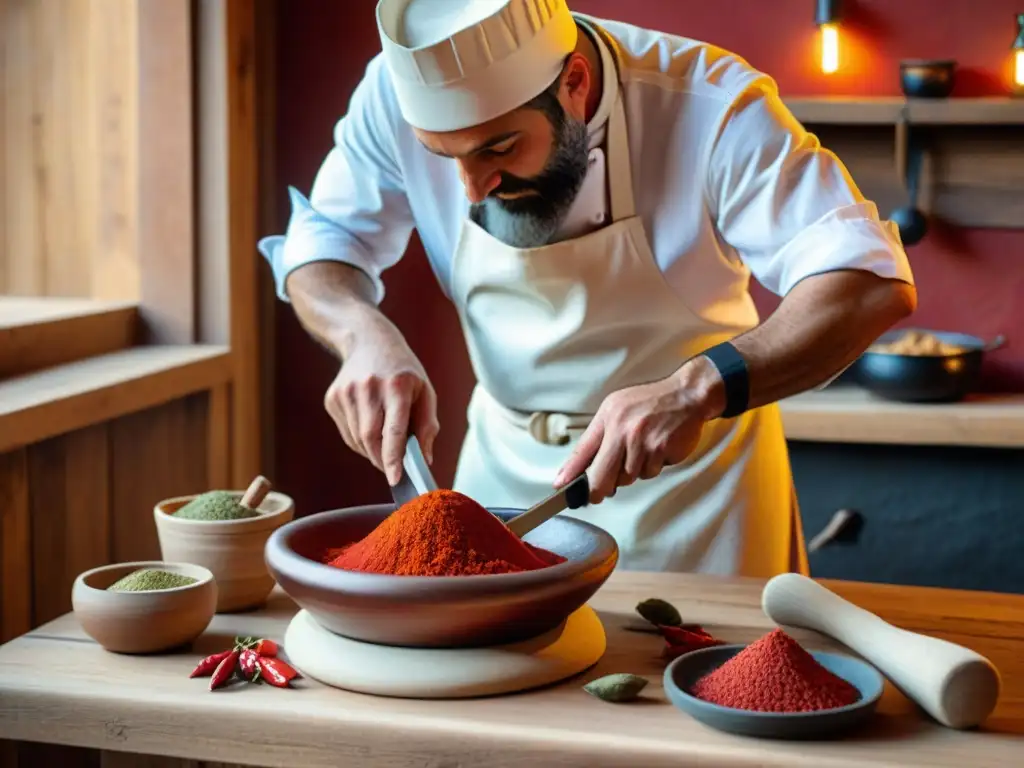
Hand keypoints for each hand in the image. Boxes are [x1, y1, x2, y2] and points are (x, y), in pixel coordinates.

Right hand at [324, 319, 438, 485]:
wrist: (369, 341)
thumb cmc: (403, 371)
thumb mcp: (425, 391)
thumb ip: (428, 426)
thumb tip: (424, 459)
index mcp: (397, 385)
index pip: (394, 429)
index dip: (393, 458)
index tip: (395, 478)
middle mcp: (369, 387)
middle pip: (371, 438)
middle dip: (382, 460)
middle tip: (393, 469)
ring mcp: (346, 392)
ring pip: (357, 439)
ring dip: (372, 450)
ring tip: (384, 439)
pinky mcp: (333, 398)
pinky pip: (346, 433)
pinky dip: (360, 440)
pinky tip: (370, 426)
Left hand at [553, 359, 723, 502]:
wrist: (687, 395)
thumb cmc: (651, 403)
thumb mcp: (617, 408)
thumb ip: (602, 434)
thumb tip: (586, 465)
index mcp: (608, 417)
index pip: (583, 450)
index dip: (570, 472)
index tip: (560, 486)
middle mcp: (622, 429)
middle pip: (601, 475)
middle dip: (598, 490)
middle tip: (599, 494)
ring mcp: (641, 441)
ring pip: (628, 477)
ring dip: (633, 471)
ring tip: (643, 451)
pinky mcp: (660, 450)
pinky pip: (649, 473)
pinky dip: (652, 467)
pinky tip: (658, 450)